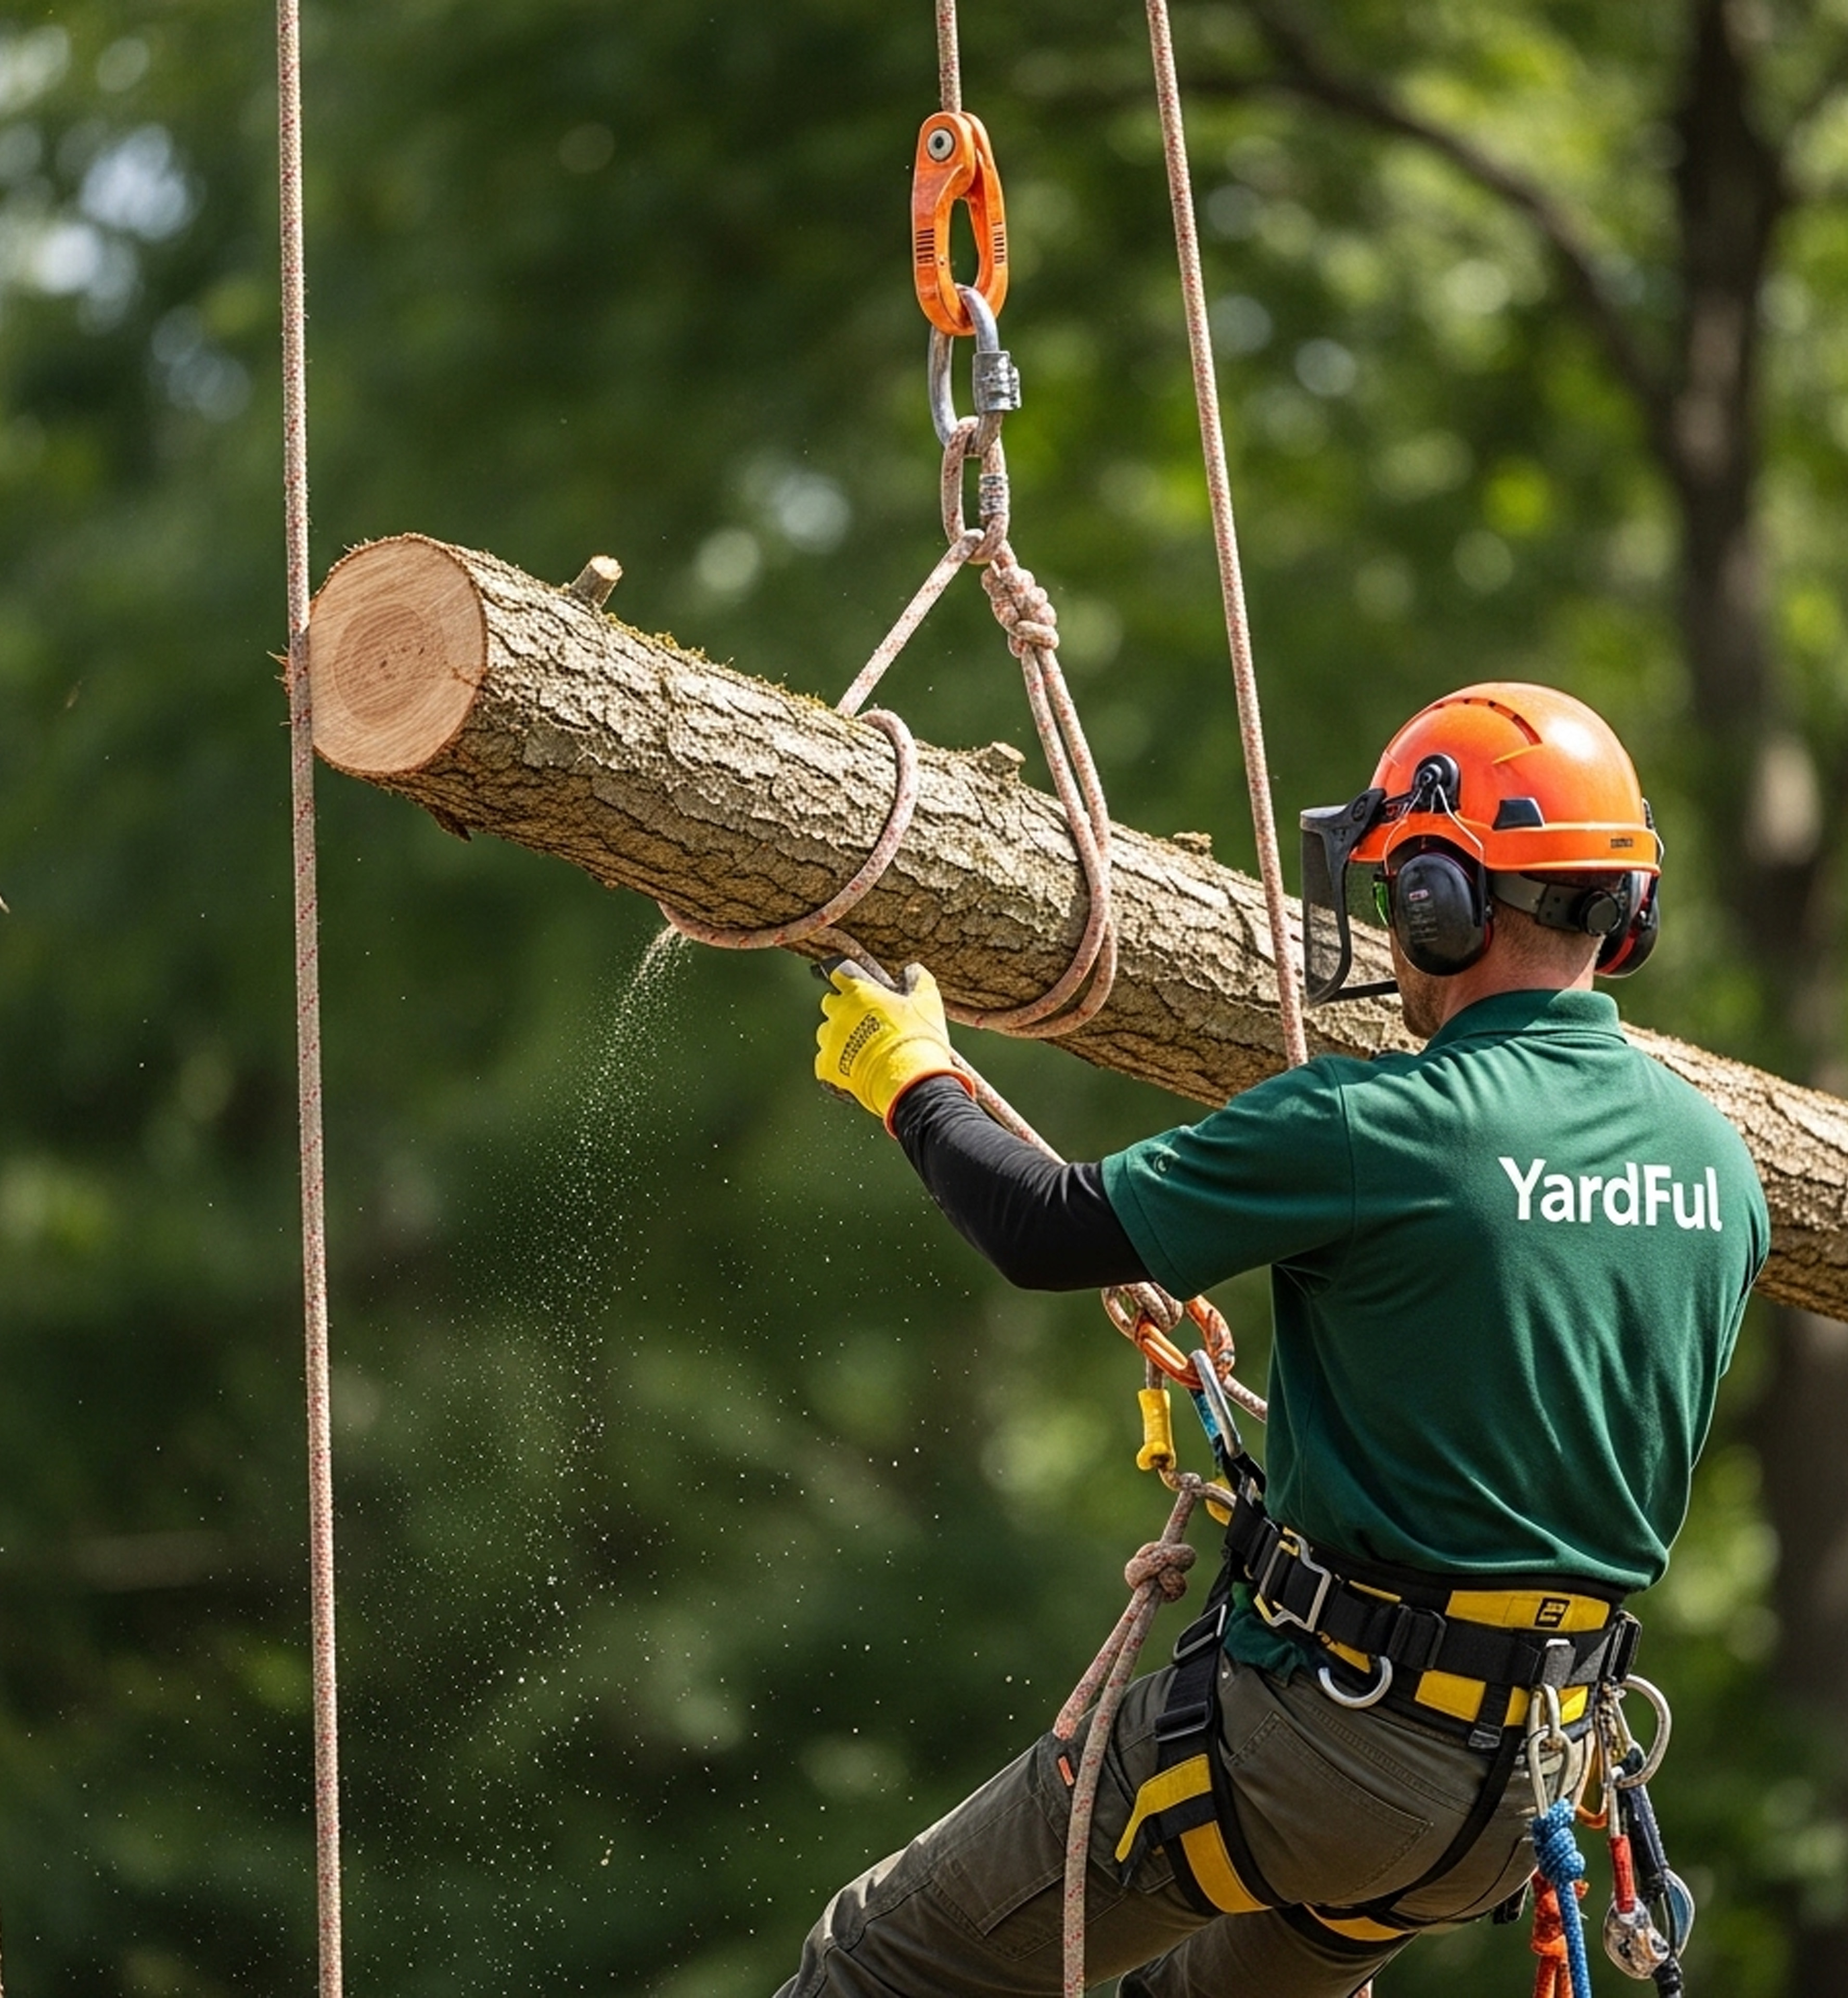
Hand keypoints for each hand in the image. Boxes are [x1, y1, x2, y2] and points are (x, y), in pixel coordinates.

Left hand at [814, 961, 972, 1128]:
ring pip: (826, 1033)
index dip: (847, 978)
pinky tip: (854, 1068)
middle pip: (831, 1004)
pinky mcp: (827, 1066)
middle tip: (865, 1019)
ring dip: (839, 1036)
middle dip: (844, 1008)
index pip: (839, 973)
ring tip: (862, 1048)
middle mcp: (838, 1013)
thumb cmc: (917, 1036)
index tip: (855, 984)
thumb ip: (918, 978)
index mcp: (858, 991)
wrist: (908, 1078)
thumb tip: (912, 970)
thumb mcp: (927, 1000)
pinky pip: (824, 1061)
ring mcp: (830, 1040)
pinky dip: (836, 1063)